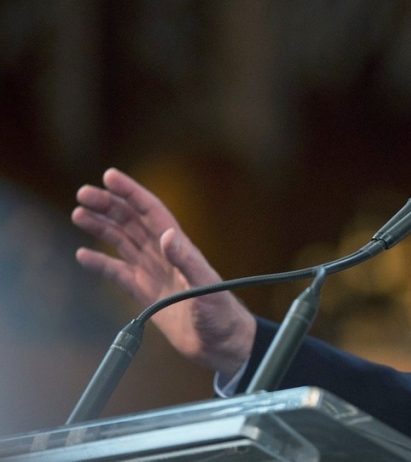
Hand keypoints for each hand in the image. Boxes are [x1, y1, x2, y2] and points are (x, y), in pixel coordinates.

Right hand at [72, 168, 256, 376]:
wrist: (221, 344)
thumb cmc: (221, 314)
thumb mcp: (206, 286)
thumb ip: (187, 260)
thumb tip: (167, 236)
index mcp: (179, 246)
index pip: (151, 211)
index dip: (131, 192)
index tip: (109, 176)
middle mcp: (164, 255)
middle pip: (132, 222)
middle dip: (109, 205)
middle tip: (83, 193)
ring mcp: (154, 273)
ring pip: (122, 242)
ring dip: (101, 227)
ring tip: (78, 214)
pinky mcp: (146, 293)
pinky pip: (118, 273)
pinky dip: (100, 264)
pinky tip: (83, 255)